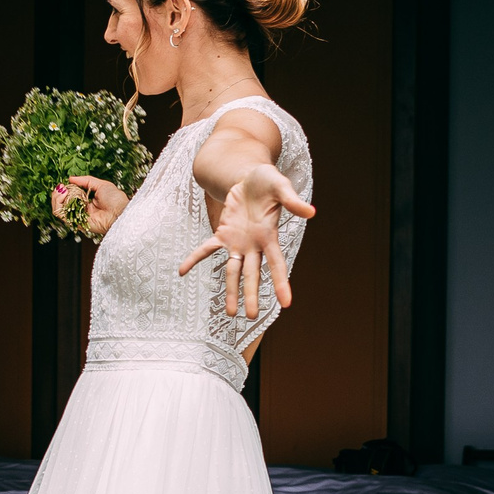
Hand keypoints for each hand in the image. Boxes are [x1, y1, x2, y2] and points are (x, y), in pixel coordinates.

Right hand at [52, 174, 127, 238]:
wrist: (120, 212)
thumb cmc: (115, 200)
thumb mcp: (101, 185)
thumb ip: (85, 181)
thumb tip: (70, 178)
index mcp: (86, 202)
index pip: (69, 197)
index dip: (64, 190)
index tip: (64, 184)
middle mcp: (80, 210)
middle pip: (61, 203)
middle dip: (58, 193)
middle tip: (61, 187)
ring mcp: (77, 216)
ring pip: (58, 209)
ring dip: (56, 198)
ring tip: (62, 190)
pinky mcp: (76, 222)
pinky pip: (60, 215)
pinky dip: (58, 204)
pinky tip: (63, 195)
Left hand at [180, 165, 315, 316]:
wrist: (250, 177)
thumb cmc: (269, 182)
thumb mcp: (282, 187)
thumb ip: (293, 201)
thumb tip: (311, 212)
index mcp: (270, 236)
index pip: (277, 264)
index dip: (281, 283)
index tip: (286, 304)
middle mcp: (254, 245)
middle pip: (252, 274)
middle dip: (251, 294)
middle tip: (251, 316)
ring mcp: (238, 242)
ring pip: (233, 271)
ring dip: (230, 290)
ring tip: (231, 313)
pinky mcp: (223, 234)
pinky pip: (207, 249)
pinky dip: (194, 258)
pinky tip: (182, 271)